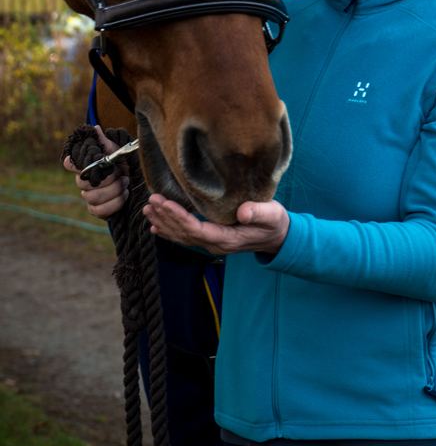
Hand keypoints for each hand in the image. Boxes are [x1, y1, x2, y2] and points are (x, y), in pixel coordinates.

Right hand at [63, 125, 128, 219]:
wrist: (140, 186)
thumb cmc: (128, 168)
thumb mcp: (121, 153)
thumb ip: (107, 144)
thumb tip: (95, 128)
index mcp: (88, 166)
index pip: (71, 164)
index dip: (73, 164)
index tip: (80, 163)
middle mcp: (85, 182)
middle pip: (83, 183)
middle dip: (107, 179)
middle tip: (122, 174)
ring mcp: (90, 197)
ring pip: (92, 197)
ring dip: (113, 190)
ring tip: (125, 183)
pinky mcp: (97, 210)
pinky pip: (98, 210)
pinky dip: (114, 203)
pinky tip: (124, 195)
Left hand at [143, 195, 289, 255]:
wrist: (277, 238)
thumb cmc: (274, 223)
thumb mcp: (272, 215)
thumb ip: (258, 213)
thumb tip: (242, 212)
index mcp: (227, 239)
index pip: (196, 229)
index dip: (178, 217)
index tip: (164, 203)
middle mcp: (215, 245)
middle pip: (184, 233)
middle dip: (166, 217)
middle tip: (151, 201)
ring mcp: (211, 244)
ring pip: (181, 236)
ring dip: (164, 223)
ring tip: (148, 210)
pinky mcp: (210, 239)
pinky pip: (185, 237)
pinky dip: (169, 231)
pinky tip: (155, 226)